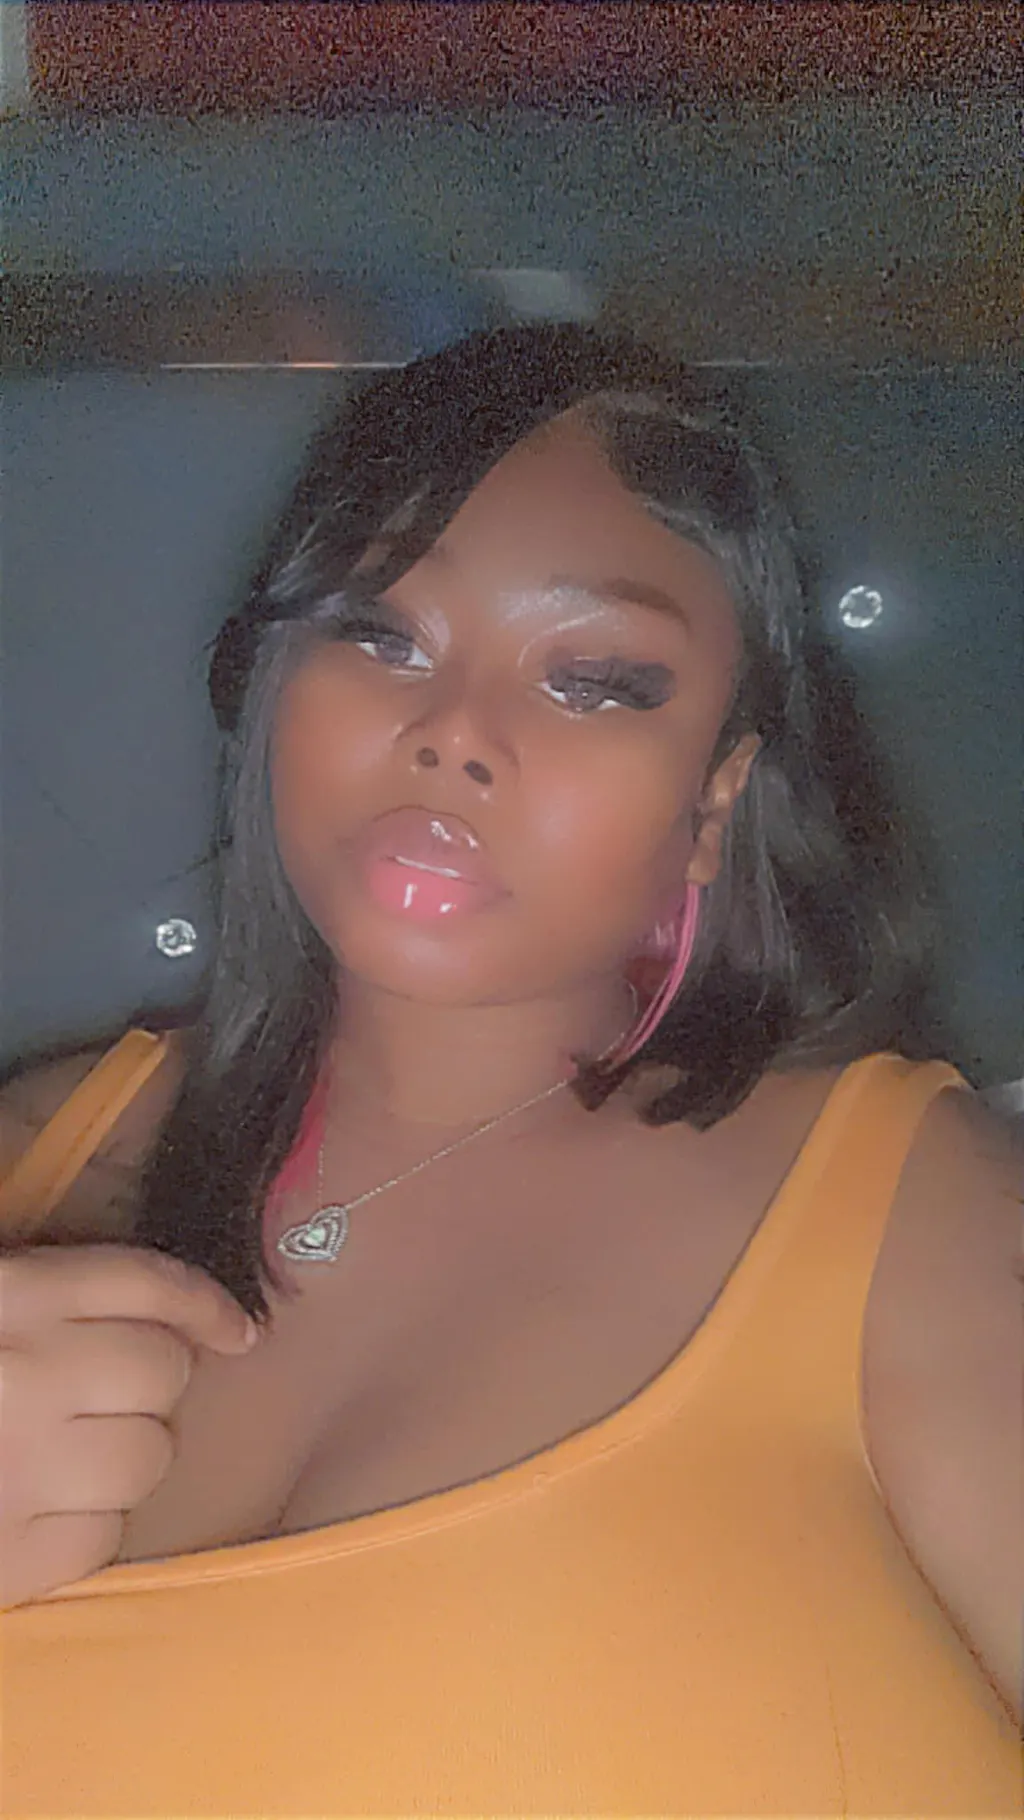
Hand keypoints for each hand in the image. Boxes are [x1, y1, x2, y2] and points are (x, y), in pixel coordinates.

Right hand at [0, 1244, 256, 1606]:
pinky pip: (105, 1537)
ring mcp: (25, 1471)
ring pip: (148, 1459)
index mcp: (9, 1295)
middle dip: (150, 1385)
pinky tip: (46, 1509)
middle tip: (104, 1396)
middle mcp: (30, 1374)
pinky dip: (91, 1524)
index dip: (205, 1305)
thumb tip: (140, 1312)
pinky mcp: (13, 1559)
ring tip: (70, 1455)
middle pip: (162, 1375)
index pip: (144, 1285)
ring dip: (126, 1455)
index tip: (236, 1330)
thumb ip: (37, 1292)